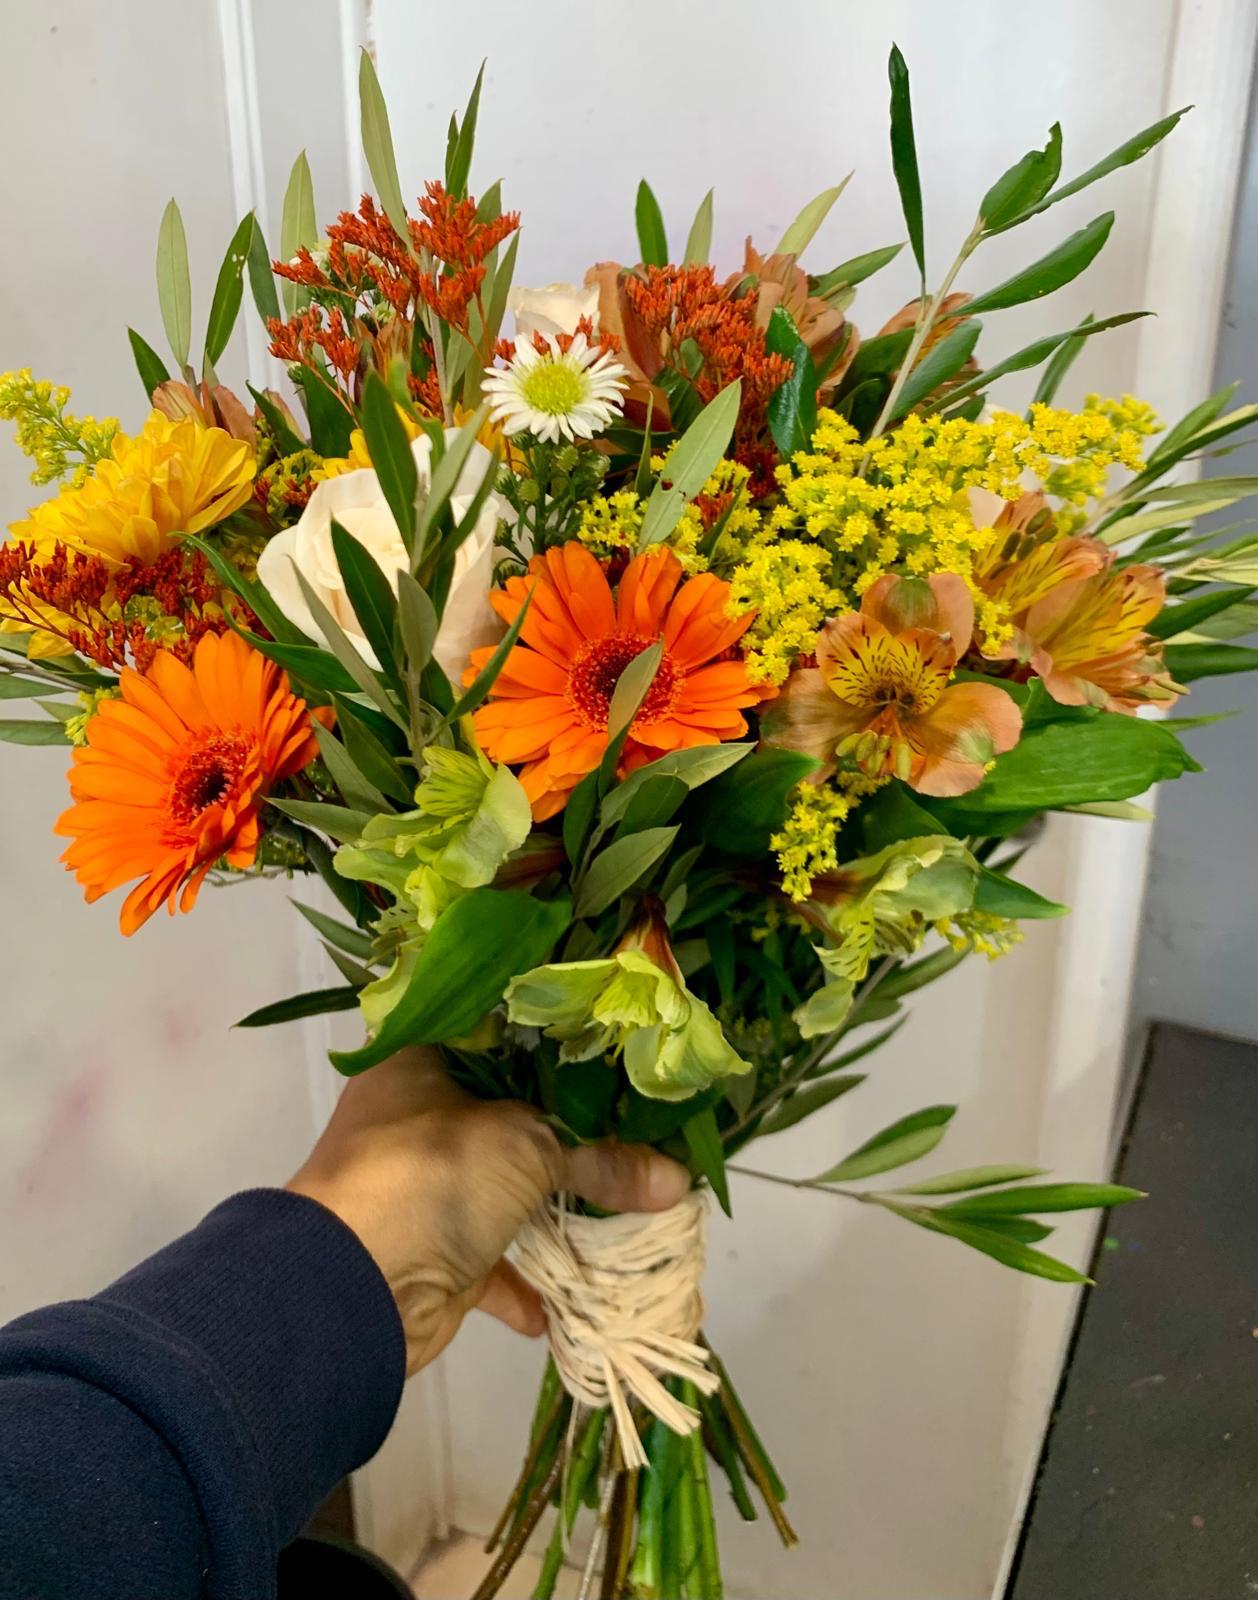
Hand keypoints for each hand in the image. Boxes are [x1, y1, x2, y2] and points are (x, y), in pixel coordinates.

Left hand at [286, 1047, 689, 1373]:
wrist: (350, 1289)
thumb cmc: (429, 1174)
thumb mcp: (527, 1147)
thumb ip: (603, 1159)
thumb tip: (678, 1181)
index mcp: (422, 1057)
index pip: (502, 1030)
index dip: (562, 1041)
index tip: (621, 1049)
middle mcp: (417, 1114)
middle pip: (511, 1112)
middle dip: (573, 1132)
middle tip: (642, 1125)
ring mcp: (421, 1185)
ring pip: (505, 1186)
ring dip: (558, 1206)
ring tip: (630, 1204)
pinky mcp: (431, 1251)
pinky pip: (494, 1258)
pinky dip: (531, 1277)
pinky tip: (577, 1291)